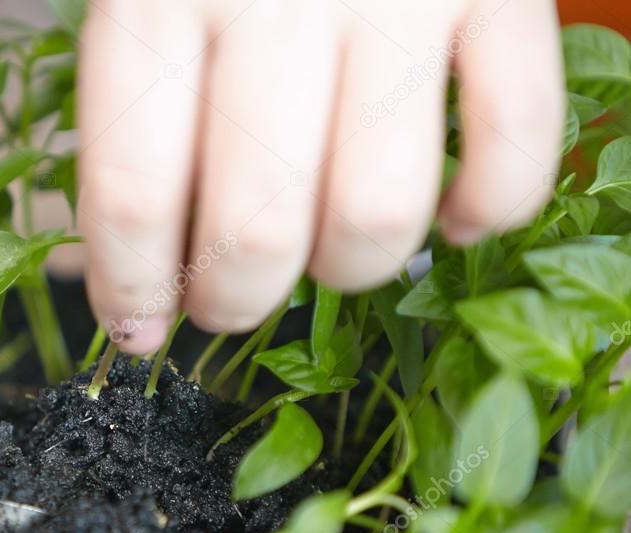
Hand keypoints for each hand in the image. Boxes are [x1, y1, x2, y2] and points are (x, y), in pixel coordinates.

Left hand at [77, 0, 563, 352]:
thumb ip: (126, 99)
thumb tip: (121, 258)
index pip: (133, 191)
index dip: (129, 287)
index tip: (135, 326)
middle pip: (256, 226)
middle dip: (232, 302)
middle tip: (224, 303)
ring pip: (381, 212)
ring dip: (350, 272)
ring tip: (327, 258)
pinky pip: (518, 144)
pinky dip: (492, 208)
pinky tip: (456, 219)